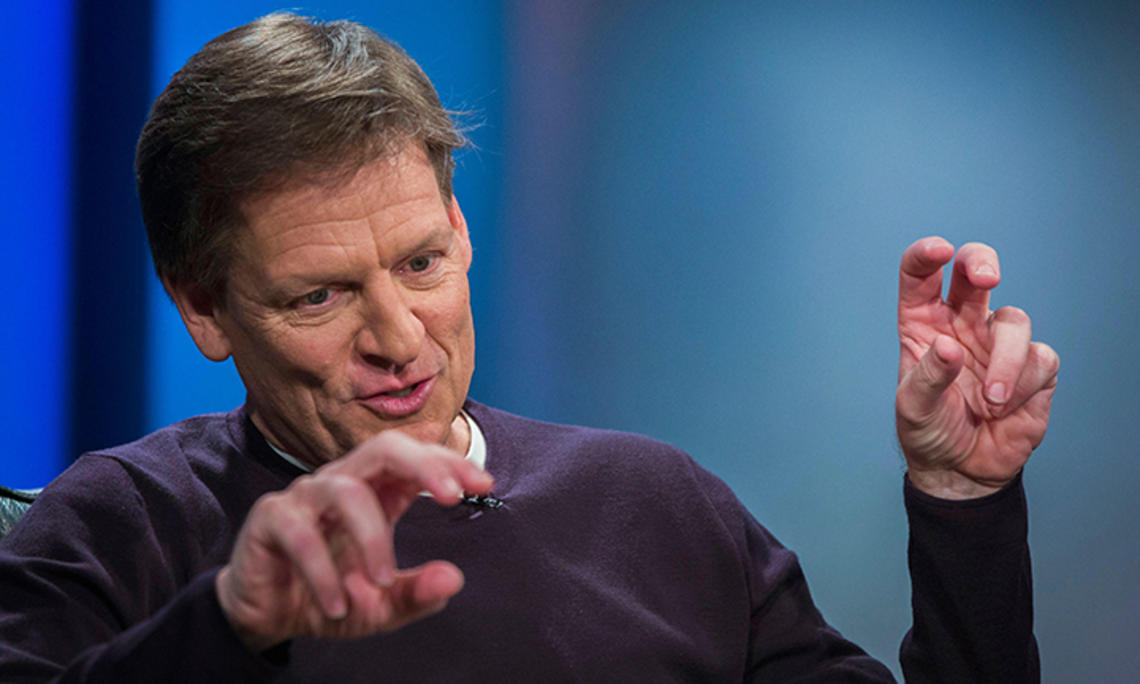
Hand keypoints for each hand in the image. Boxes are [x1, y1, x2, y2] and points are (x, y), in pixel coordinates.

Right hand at [215, 430, 493, 651]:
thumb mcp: (382, 605)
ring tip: (382, 580)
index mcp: (377, 491)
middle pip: (384, 448)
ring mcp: (306, 496)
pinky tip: (337, 604)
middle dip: (423, 465)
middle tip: (452, 496)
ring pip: (347, 491)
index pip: (416, 459)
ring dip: (373, 538)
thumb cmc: (330, 594)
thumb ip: (416, 593)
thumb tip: (454, 579)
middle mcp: (343, 482)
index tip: (484, 484)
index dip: (449, 464)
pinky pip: (301, 533)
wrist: (268, 614)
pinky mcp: (271, 518)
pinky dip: (323, 572)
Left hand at [895, 237, 1058, 498]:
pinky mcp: (1032, 367)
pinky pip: (1039, 358)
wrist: (961, 470)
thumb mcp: (913, 408)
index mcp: (923, 324)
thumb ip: (928, 377)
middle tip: (987, 275)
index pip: (921, 277)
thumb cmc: (929, 431)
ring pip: (1014, 320)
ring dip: (1004, 360)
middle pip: (975, 270)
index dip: (927, 255)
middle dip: (982, 261)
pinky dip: (1022, 385)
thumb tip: (948, 347)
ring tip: (989, 401)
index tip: (939, 251)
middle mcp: (962, 324)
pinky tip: (1004, 409)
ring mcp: (998, 342)